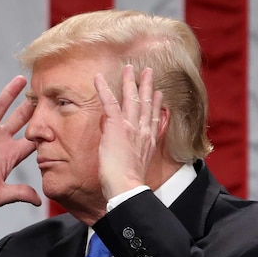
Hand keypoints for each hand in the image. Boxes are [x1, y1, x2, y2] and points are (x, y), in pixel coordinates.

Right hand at [0, 76, 40, 211]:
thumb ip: (19, 193)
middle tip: (43, 91)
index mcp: (10, 154)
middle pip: (19, 118)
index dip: (43, 129)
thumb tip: (39, 200)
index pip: (31, 139)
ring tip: (21, 80)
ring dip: (9, 93)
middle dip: (30, 106)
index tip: (56, 116)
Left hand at [94, 65, 162, 199]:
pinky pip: (109, 103)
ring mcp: (130, 127)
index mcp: (148, 142)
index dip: (157, 105)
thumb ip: (134, 153)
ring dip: (130, 82)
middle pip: (146, 104)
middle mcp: (142, 131)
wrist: (127, 187)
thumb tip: (126, 148)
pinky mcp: (117, 126)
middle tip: (148, 72)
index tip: (159, 95)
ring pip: (131, 99)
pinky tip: (98, 78)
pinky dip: (104, 89)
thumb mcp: (137, 166)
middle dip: (147, 87)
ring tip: (130, 68)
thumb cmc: (128, 183)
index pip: (154, 119)